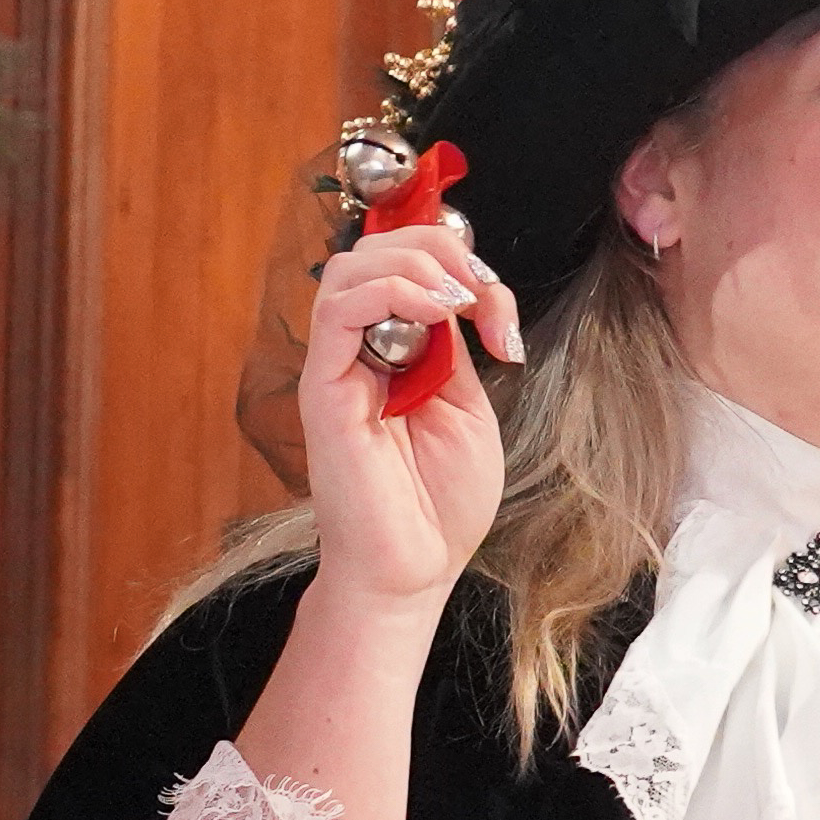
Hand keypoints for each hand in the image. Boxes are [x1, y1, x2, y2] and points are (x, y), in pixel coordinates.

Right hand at [293, 218, 518, 613]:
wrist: (415, 570)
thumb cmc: (438, 504)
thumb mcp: (467, 407)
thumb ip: (452, 346)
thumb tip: (455, 293)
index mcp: (394, 353)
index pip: (407, 266)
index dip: (456, 260)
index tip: (496, 307)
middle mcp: (359, 353)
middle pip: (376, 252)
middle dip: (440, 249)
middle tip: (480, 293)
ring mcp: (337, 368)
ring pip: (350, 268)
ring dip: (415, 264)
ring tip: (457, 300)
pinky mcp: (323, 390)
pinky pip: (337, 311)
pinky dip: (389, 291)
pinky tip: (433, 313)